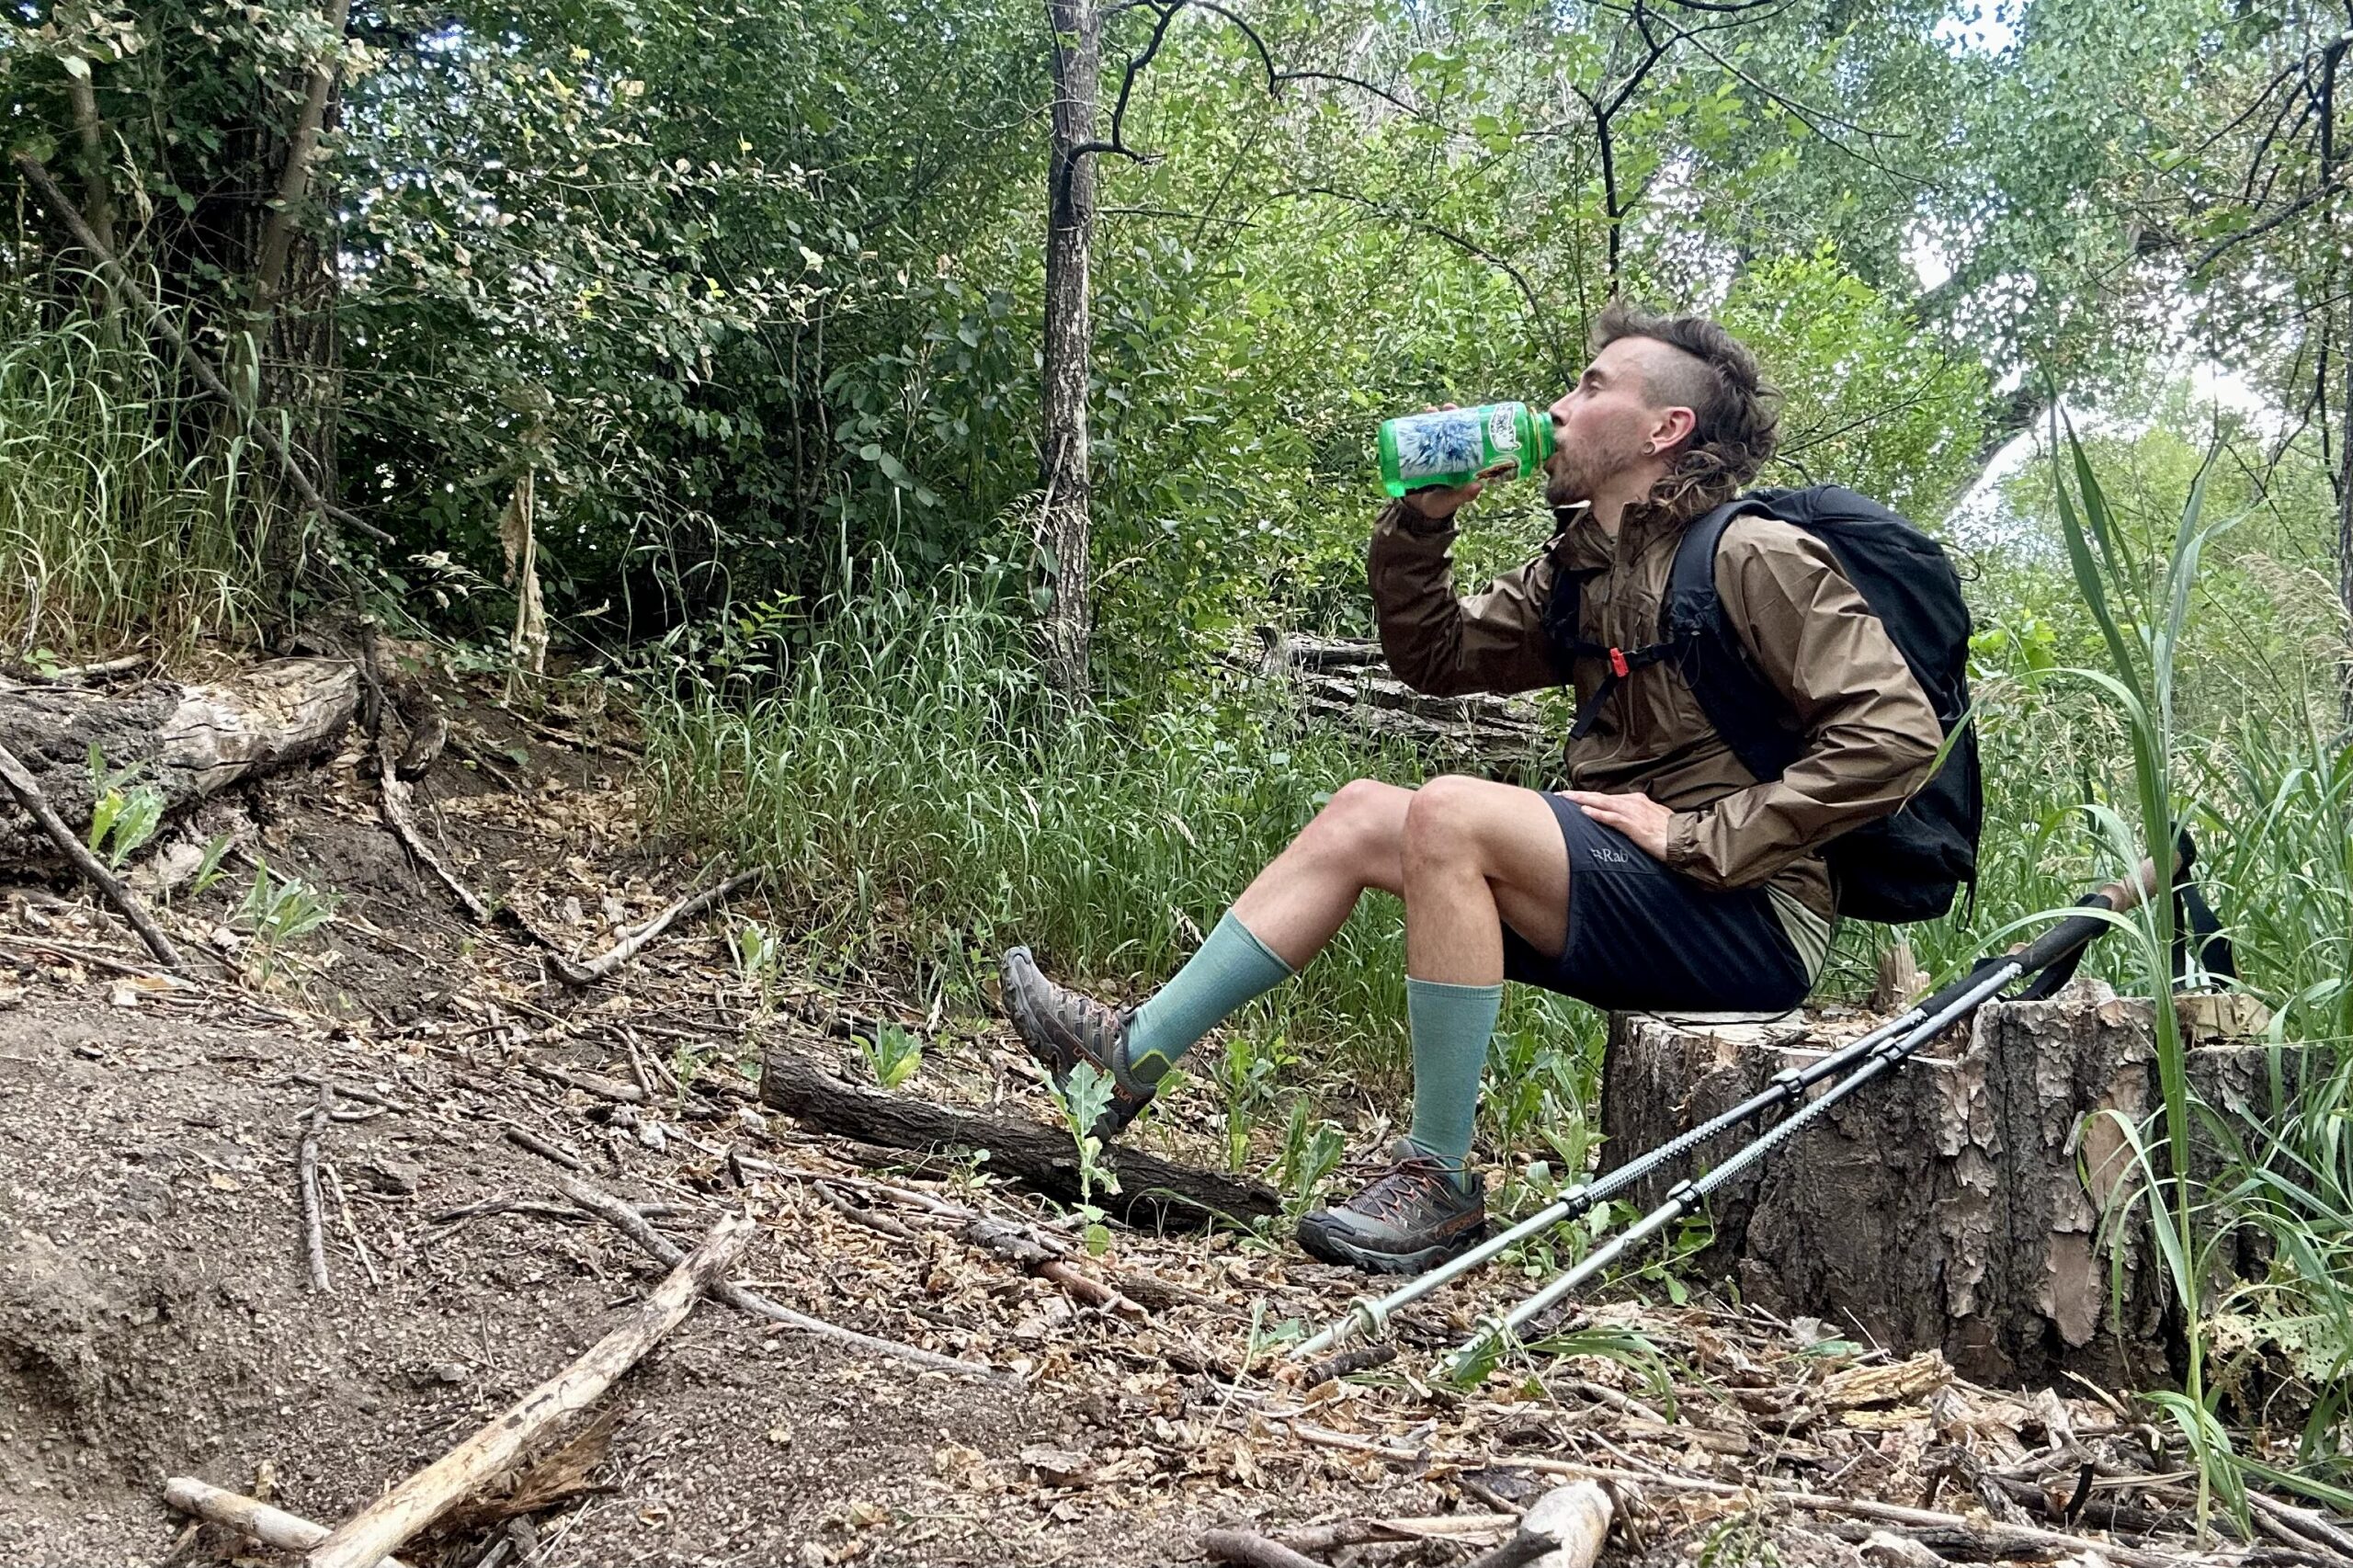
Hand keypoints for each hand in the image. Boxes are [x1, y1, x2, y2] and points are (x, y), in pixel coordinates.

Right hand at [1400, 403, 1512, 520]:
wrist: (1417, 512)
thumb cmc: (1439, 505)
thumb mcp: (1452, 500)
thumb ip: (1463, 495)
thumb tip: (1478, 486)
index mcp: (1462, 461)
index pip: (1467, 437)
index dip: (1469, 423)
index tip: (1470, 411)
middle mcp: (1448, 453)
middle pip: (1450, 429)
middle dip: (1449, 416)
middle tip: (1447, 407)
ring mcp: (1432, 453)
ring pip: (1433, 431)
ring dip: (1432, 418)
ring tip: (1430, 410)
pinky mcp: (1417, 456)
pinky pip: (1417, 440)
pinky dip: (1413, 429)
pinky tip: (1411, 420)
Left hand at [1562, 789, 1674, 860]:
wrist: (1684, 839)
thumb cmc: (1670, 832)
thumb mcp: (1653, 819)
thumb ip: (1638, 817)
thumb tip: (1628, 821)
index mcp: (1637, 801)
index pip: (1608, 797)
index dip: (1590, 797)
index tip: (1575, 797)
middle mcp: (1633, 803)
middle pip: (1600, 797)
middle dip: (1579, 795)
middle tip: (1561, 794)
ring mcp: (1633, 813)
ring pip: (1602, 803)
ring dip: (1582, 800)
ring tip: (1566, 799)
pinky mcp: (1634, 825)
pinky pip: (1612, 818)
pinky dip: (1598, 814)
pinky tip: (1585, 812)